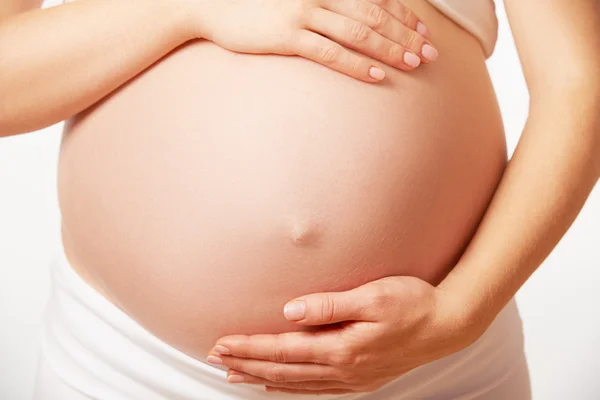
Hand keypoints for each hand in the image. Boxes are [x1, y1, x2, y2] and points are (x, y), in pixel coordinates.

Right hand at [181, 0, 437, 81]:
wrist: (209, 2)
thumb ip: (321, 1)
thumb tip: (346, 13)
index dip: (401, 13)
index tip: (421, 30)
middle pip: (374, 14)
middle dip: (405, 33)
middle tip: (429, 53)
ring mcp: (302, 12)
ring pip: (358, 32)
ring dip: (389, 49)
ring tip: (413, 65)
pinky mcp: (286, 36)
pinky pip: (330, 52)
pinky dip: (356, 64)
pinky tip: (376, 75)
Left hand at [207, 276, 483, 394]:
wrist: (448, 325)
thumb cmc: (413, 304)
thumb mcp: (373, 297)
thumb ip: (329, 305)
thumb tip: (289, 311)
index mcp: (342, 348)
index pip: (283, 349)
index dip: (250, 347)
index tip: (222, 343)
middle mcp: (343, 369)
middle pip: (283, 369)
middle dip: (246, 363)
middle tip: (215, 358)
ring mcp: (352, 377)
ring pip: (295, 382)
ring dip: (262, 377)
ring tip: (234, 374)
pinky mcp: (360, 378)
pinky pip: (314, 386)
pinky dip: (289, 386)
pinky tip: (277, 384)